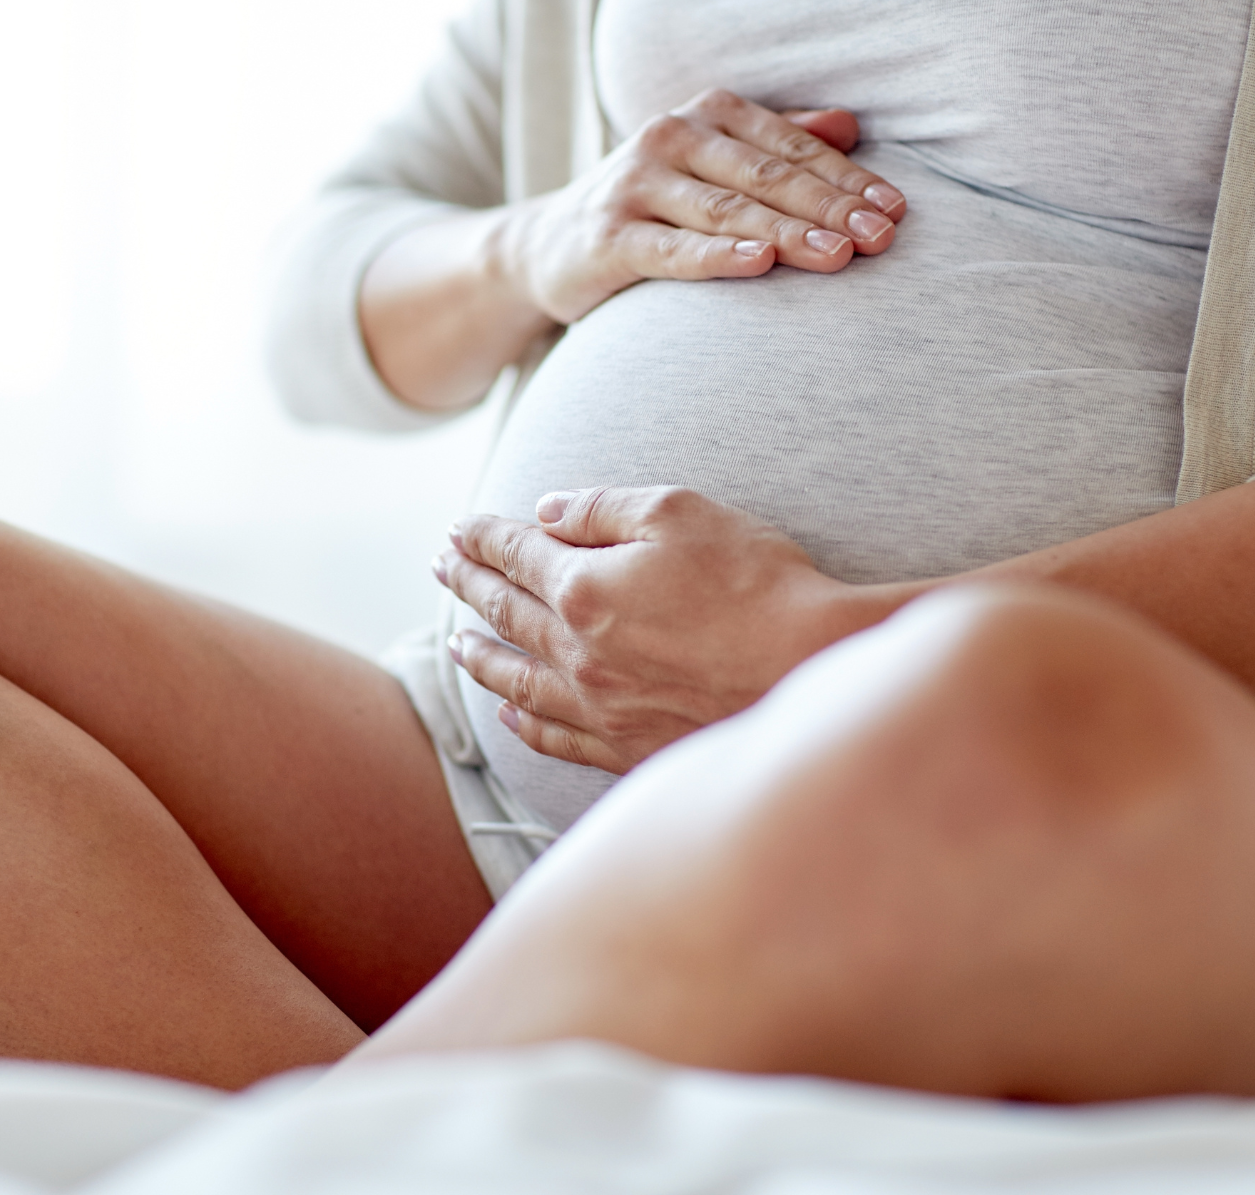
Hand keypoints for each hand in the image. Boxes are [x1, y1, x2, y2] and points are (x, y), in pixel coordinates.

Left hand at [433, 486, 882, 773]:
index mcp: (584, 588)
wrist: (813, 667)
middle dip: (469, 584)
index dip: (483, 537)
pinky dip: (523, 723)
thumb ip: (602, 509)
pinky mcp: (628, 746)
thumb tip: (544, 512)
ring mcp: (600, 706)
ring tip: (456, 643)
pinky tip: (509, 715)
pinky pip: (555, 736)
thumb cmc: (756, 581)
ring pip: (517, 680)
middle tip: (442, 568)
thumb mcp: (679, 512)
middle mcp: (578, 652)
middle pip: (507, 612)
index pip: (516, 554)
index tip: (459, 528)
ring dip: (480, 656)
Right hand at [499, 90, 906, 325]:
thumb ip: (778, 142)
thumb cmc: (652, 206)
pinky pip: (672, 249)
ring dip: (789, 233)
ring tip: (840, 255)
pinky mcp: (608, 235)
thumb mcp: (713, 165)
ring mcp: (635, 185)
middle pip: (768, 176)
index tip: (897, 211)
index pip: (793, 147)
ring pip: (728, 210)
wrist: (548, 246)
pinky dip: (718, 256)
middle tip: (883, 238)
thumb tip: (851, 126)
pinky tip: (760, 262)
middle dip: (831, 208)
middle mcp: (670, 136)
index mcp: (708, 113)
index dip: (849, 179)